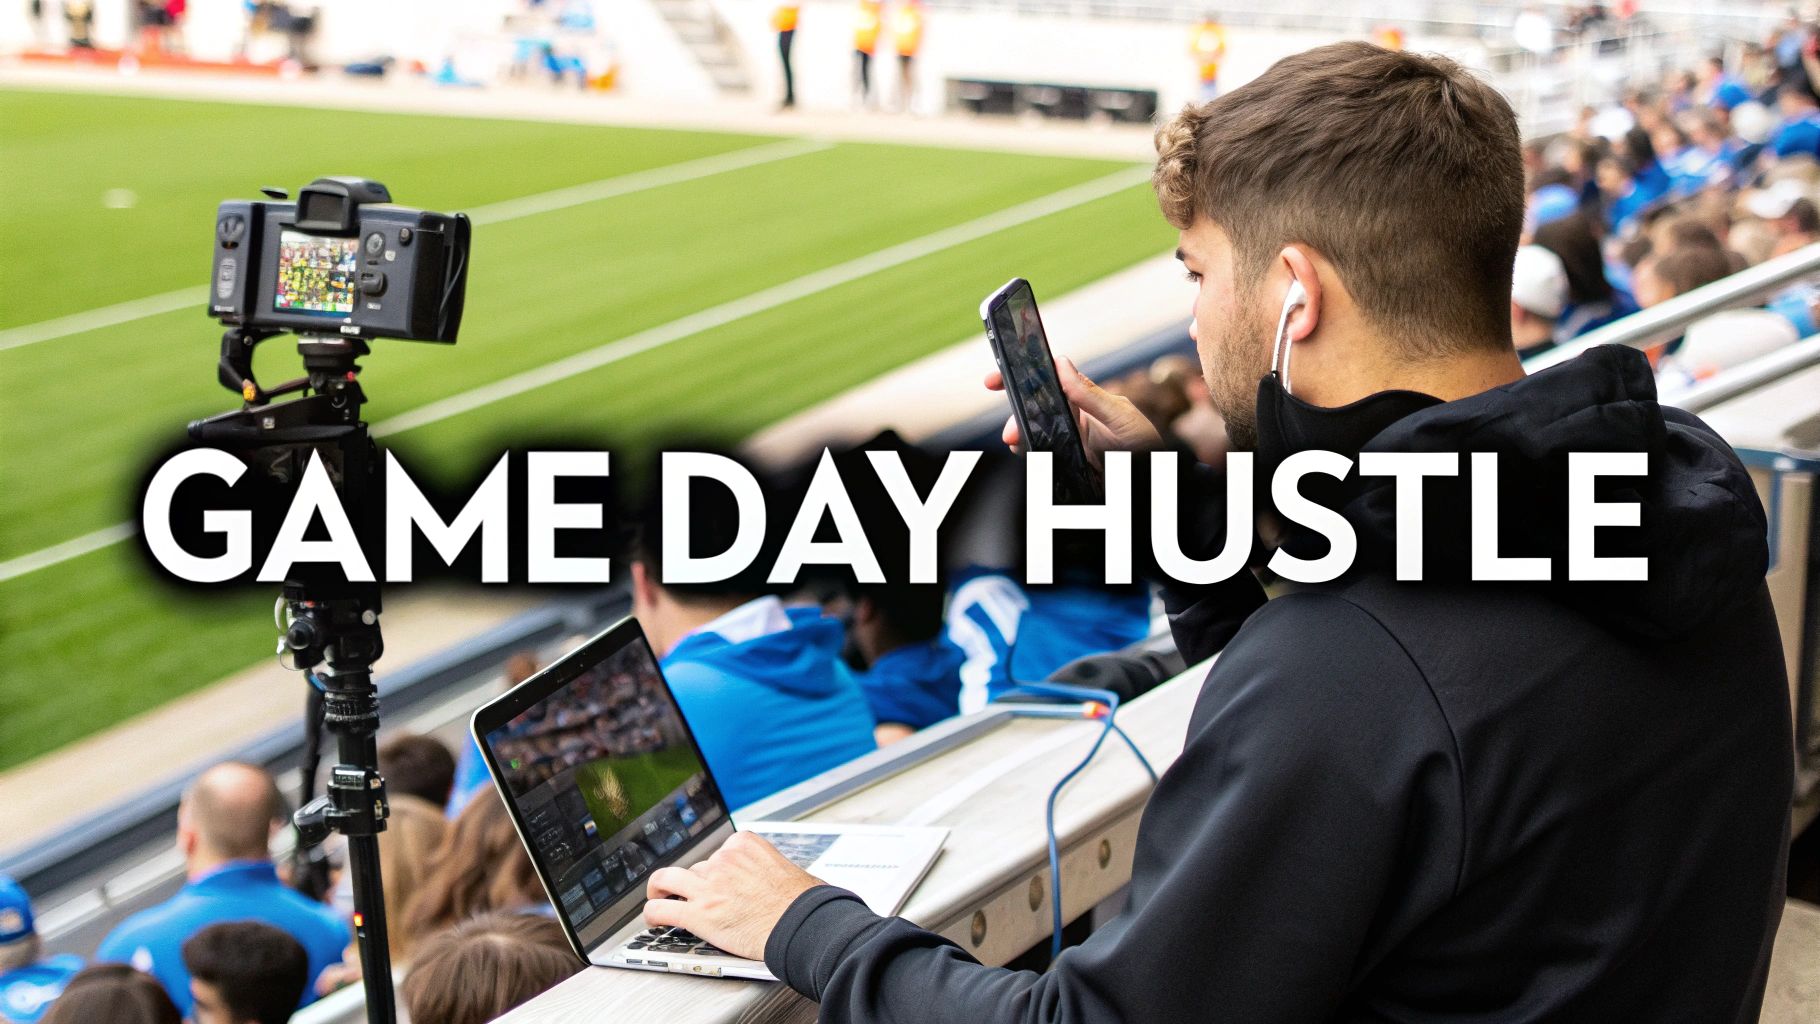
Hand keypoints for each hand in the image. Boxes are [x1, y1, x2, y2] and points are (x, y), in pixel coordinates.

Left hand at [644, 831, 823, 960]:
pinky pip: (661, 909)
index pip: (720, 851)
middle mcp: (723, 861)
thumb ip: (771, 868)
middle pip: (698, 868)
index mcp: (745, 845)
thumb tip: (778, 880)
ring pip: (667, 879)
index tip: (717, 879)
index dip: (718, 869)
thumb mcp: (788, 869)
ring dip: (660, 889)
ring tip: (658, 897)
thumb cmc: (804, 903)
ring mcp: (708, 886)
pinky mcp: (698, 914)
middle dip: (697, 883)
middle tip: (692, 894)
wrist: (803, 925)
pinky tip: (654, 919)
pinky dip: (652, 914)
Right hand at [986, 356, 1163, 469]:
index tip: (995, 380)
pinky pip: (1041, 460)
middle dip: (1015, 418)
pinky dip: (1031, 459)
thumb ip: (1090, 394)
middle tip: (1010, 433)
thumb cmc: (1144, 445)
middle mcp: (1072, 420)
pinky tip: (1031, 459)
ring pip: (1033, 436)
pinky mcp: (1066, 465)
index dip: (1019, 377)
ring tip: (1019, 446)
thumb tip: (1062, 363)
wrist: (1152, 484)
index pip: (1046, 381)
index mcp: (1083, 401)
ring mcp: (1067, 443)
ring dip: (1021, 440)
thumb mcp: (1121, 417)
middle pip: (1033, 411)